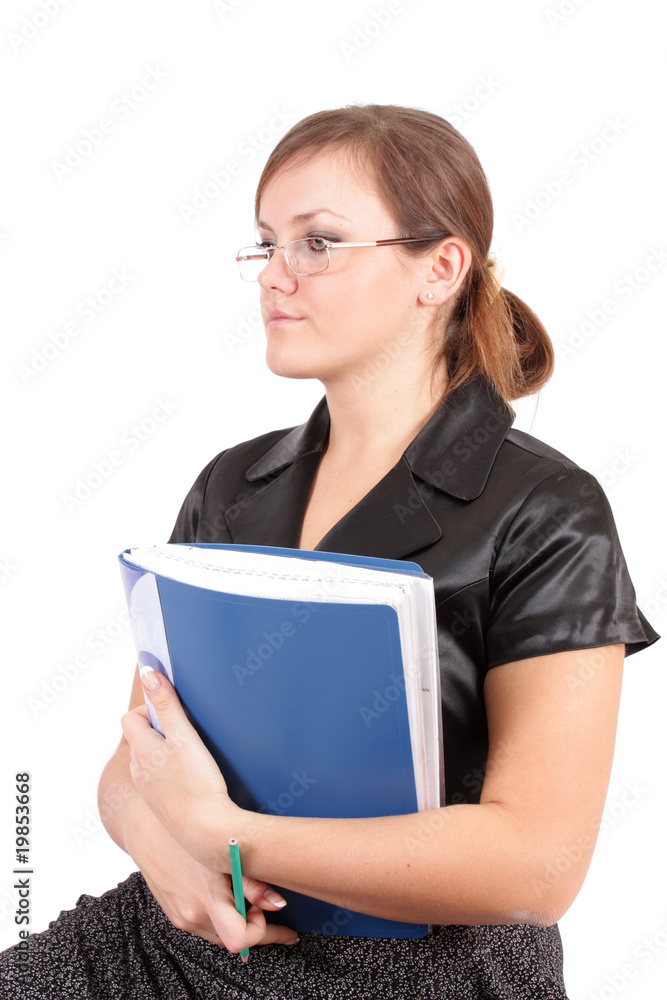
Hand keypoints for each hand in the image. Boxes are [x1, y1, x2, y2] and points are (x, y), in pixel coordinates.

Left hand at [120, 667, 237, 867]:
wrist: (207, 832)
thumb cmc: (197, 783)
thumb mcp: (183, 735)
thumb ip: (166, 703)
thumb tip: (148, 673)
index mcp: (141, 750)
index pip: (130, 718)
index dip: (149, 709)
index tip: (173, 711)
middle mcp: (138, 771)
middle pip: (139, 739)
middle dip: (158, 729)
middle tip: (185, 731)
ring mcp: (148, 790)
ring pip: (148, 761)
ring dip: (164, 752)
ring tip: (192, 754)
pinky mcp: (161, 805)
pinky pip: (159, 781)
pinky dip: (170, 773)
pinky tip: (192, 778)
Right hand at [123, 791, 298, 957]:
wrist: (145, 822)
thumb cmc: (185, 830)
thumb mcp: (223, 852)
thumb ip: (252, 883)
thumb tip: (278, 904)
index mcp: (206, 900)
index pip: (241, 940)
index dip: (263, 931)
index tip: (273, 915)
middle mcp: (191, 914)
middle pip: (232, 941)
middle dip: (256, 930)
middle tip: (274, 914)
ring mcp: (180, 916)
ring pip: (219, 935)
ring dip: (238, 924)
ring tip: (252, 903)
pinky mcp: (173, 912)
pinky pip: (204, 926)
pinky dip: (221, 918)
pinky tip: (228, 898)